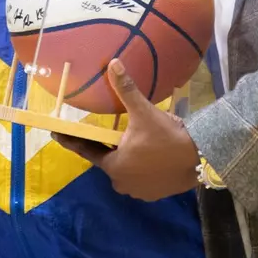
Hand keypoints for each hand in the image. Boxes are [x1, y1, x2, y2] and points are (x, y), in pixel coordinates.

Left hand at [55, 60, 198, 201]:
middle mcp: (122, 183)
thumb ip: (126, 90)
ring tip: (130, 143)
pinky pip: (141, 178)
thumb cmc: (166, 136)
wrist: (200, 158)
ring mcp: (139, 191)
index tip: (57, 134)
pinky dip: (141, 168)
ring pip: (126, 171)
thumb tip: (113, 63)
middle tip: (105, 134)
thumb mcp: (143, 112)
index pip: (86, 151)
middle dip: (106, 148)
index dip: (71, 141)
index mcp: (114, 165)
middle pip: (107, 161)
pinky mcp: (155, 194)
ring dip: (126, 159)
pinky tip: (148, 156)